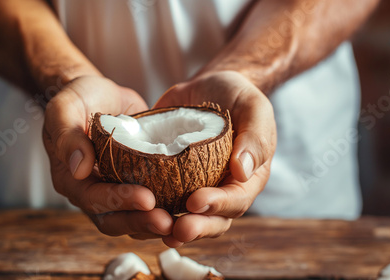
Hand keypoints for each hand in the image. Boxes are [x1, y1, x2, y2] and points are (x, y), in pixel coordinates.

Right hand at [43, 76, 173, 238]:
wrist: (102, 95)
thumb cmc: (79, 98)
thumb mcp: (65, 108)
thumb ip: (67, 136)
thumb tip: (79, 169)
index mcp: (70, 179)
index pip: (93, 199)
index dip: (119, 201)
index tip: (146, 198)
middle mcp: (91, 191)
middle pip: (113, 220)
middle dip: (140, 222)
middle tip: (167, 221)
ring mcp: (114, 191)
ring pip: (132, 220)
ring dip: (153, 224)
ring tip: (179, 222)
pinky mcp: (135, 186)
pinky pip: (148, 208)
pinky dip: (165, 211)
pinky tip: (186, 211)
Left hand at [154, 71, 276, 246]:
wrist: (208, 87)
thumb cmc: (237, 96)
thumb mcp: (254, 108)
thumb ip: (255, 137)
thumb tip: (244, 171)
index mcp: (247, 178)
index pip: (236, 200)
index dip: (217, 205)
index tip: (195, 202)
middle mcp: (222, 189)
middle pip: (213, 219)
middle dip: (195, 228)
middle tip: (176, 231)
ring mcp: (197, 187)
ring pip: (187, 218)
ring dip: (171, 228)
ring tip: (153, 229)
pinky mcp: (172, 180)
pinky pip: (163, 200)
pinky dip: (150, 210)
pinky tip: (135, 213)